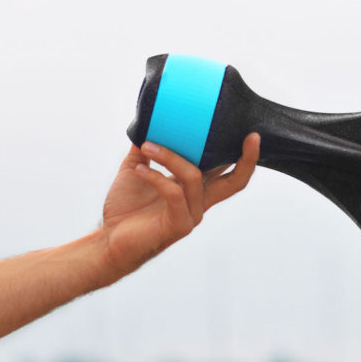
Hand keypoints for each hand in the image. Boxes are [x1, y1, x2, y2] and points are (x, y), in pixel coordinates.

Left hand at [98, 133, 259, 279]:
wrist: (108, 239)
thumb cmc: (125, 208)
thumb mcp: (136, 169)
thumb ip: (146, 149)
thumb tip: (145, 121)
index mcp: (196, 189)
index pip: (229, 171)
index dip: (244, 155)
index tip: (252, 133)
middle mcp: (200, 202)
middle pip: (236, 182)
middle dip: (246, 159)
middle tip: (249, 136)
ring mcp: (191, 214)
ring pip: (194, 176)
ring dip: (171, 156)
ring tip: (148, 145)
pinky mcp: (177, 225)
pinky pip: (173, 193)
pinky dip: (156, 176)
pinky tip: (140, 169)